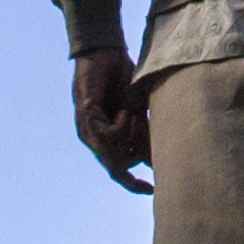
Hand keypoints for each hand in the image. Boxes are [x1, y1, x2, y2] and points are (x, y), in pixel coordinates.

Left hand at [71, 48, 153, 193]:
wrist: (106, 53)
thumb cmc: (121, 80)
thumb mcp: (138, 112)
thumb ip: (144, 133)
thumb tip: (158, 158)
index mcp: (106, 140)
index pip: (117, 171)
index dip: (133, 184)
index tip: (152, 190)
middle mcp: (93, 139)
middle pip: (115, 168)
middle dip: (136, 156)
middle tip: (145, 133)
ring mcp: (86, 130)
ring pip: (111, 153)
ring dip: (130, 139)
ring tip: (136, 118)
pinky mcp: (85, 117)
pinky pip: (106, 137)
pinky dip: (121, 128)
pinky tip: (125, 113)